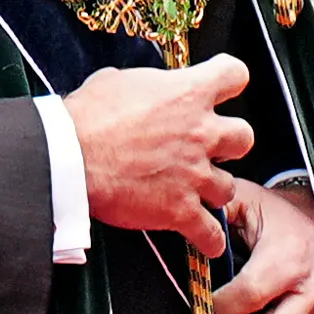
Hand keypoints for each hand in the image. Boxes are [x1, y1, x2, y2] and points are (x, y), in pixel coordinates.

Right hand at [64, 56, 253, 257]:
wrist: (68, 157)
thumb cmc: (87, 117)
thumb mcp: (117, 81)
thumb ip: (145, 86)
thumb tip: (144, 90)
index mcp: (187, 94)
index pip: (233, 75)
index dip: (227, 81)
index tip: (220, 89)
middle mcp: (200, 132)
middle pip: (244, 137)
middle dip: (229, 144)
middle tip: (209, 148)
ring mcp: (194, 174)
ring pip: (229, 187)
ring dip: (213, 190)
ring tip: (195, 191)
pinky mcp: (181, 210)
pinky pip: (212, 233)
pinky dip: (210, 239)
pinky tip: (206, 239)